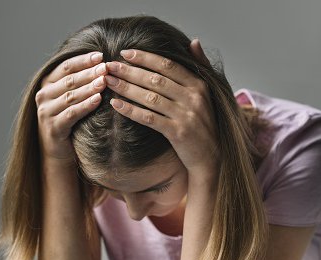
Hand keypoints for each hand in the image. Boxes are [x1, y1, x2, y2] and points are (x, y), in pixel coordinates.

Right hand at [36, 52, 107, 163]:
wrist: (58, 150)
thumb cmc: (69, 120)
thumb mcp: (71, 98)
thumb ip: (79, 82)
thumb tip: (102, 63)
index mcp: (47, 84)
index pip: (66, 67)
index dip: (83, 60)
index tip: (101, 55)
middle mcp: (43, 96)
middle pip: (69, 80)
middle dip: (89, 73)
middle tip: (106, 67)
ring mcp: (46, 112)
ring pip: (71, 96)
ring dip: (89, 88)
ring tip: (104, 81)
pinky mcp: (53, 127)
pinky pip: (72, 113)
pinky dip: (85, 105)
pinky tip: (98, 100)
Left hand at [104, 39, 218, 174]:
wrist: (212, 156)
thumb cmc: (205, 123)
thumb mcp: (208, 93)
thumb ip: (201, 66)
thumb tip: (194, 41)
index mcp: (199, 84)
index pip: (168, 65)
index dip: (145, 58)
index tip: (125, 53)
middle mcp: (193, 97)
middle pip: (156, 79)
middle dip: (130, 71)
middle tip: (109, 66)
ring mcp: (186, 115)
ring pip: (150, 97)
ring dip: (126, 88)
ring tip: (108, 81)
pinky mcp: (177, 133)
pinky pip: (149, 118)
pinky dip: (131, 110)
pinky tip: (116, 104)